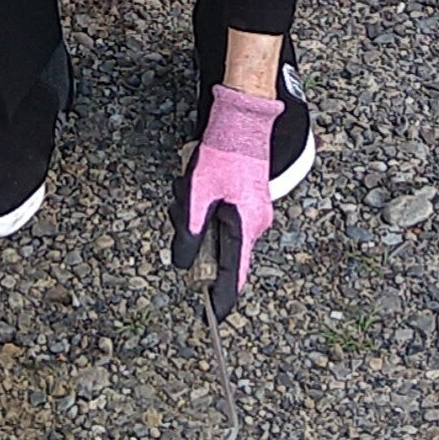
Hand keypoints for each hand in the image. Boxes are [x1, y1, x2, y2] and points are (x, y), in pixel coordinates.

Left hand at [172, 83, 280, 322]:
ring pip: (221, 232)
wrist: (243, 120)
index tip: (213, 319)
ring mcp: (254, 212)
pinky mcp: (249, 202)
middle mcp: (255, 224)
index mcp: (245, 226)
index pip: (235, 276)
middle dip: (197, 238)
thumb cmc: (223, 152)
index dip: (222, 300)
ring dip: (200, 217)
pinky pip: (225, 217)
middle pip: (222, 251)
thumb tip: (183, 262)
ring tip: (189, 188)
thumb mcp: (198, 194)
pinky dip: (208, 208)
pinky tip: (200, 184)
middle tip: (182, 207)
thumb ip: (190, 231)